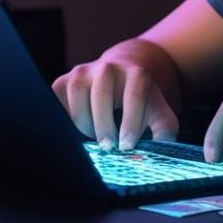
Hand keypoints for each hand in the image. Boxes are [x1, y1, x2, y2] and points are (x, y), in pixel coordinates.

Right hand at [51, 52, 178, 151]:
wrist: (120, 76)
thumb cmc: (141, 103)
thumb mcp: (159, 115)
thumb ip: (164, 133)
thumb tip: (157, 154)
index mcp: (136, 74)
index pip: (134, 96)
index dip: (131, 123)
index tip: (127, 147)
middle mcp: (109, 68)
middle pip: (102, 95)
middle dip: (104, 126)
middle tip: (108, 148)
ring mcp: (83, 72)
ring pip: (78, 98)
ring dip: (85, 124)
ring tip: (95, 136)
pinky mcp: (63, 81)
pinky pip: (58, 103)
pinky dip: (67, 120)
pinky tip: (79, 128)